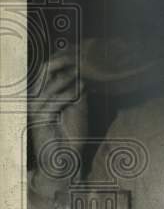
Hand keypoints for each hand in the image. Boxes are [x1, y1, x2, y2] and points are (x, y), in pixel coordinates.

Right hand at [29, 50, 88, 195]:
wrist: (64, 158)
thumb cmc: (70, 133)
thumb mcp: (76, 107)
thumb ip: (76, 90)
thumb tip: (84, 73)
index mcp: (40, 94)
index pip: (46, 70)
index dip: (60, 59)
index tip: (78, 50)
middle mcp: (34, 100)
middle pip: (44, 74)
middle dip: (61, 62)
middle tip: (78, 56)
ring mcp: (34, 110)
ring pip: (50, 87)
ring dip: (67, 78)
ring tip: (82, 71)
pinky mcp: (38, 120)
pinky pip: (54, 103)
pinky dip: (68, 94)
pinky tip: (80, 88)